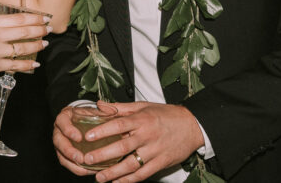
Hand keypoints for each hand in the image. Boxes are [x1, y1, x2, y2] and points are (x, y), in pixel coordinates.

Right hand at [0, 12, 49, 77]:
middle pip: (24, 31)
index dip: (35, 18)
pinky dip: (27, 64)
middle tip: (48, 29)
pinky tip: (35, 62)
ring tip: (44, 43)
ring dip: (36, 46)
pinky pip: (16, 64)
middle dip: (39, 30)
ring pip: (22, 48)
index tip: (44, 17)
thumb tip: (18, 26)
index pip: (19, 18)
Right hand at [53, 104, 98, 175]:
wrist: (81, 121)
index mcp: (64, 118)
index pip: (62, 122)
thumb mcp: (92, 110)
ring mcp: (60, 143)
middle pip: (58, 142)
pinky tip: (89, 171)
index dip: (68, 130)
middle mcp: (59, 131)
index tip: (79, 138)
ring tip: (85, 169)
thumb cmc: (87, 115)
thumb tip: (112, 110)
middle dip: (69, 151)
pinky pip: (67, 163)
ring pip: (61, 155)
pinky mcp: (64, 154)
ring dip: (72, 164)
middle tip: (80, 158)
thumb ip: (101, 110)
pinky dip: (77, 169)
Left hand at [55, 101, 204, 181]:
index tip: (87, 136)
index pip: (119, 124)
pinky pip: (144, 173)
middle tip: (88, 159)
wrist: (192, 126)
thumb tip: (99, 105)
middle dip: (103, 155)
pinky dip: (130, 180)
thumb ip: (120, 107)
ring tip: (100, 177)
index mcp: (141, 120)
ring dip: (114, 173)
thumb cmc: (165, 114)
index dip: (102, 131)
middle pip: (123, 147)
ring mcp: (155, 151)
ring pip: (132, 164)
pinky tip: (118, 182)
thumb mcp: (143, 106)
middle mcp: (147, 136)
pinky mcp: (161, 163)